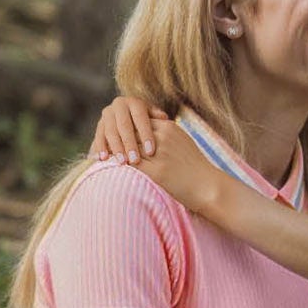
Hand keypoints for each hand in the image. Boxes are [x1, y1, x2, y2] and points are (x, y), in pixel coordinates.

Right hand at [92, 95, 159, 163]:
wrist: (131, 123)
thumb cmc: (149, 125)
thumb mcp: (155, 121)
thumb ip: (158, 120)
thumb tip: (164, 118)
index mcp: (134, 102)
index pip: (140, 117)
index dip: (145, 134)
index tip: (151, 152)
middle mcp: (118, 105)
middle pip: (124, 125)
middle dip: (130, 144)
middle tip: (135, 160)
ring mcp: (107, 115)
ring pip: (110, 132)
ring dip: (116, 148)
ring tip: (123, 162)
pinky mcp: (99, 125)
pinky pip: (98, 137)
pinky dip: (100, 148)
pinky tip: (104, 159)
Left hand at [100, 106, 222, 216]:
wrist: (210, 187)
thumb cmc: (196, 169)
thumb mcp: (181, 143)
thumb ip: (164, 136)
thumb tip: (146, 138)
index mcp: (169, 127)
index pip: (137, 120)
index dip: (121, 128)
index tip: (108, 134)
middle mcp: (163, 136)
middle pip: (130, 130)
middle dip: (112, 137)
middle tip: (98, 148)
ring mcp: (160, 153)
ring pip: (128, 146)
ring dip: (111, 150)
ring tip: (99, 157)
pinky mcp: (158, 171)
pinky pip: (131, 164)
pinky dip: (117, 165)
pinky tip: (106, 169)